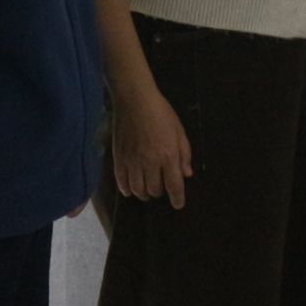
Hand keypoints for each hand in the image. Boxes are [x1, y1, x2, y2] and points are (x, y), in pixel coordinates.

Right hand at [111, 86, 192, 208]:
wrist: (135, 101)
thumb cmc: (161, 113)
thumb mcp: (179, 131)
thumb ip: (184, 154)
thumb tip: (187, 174)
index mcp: (168, 156)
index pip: (174, 186)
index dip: (177, 199)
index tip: (178, 204)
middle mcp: (150, 163)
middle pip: (155, 190)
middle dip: (160, 192)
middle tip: (162, 186)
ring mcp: (132, 162)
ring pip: (138, 190)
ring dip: (144, 193)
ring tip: (148, 189)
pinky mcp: (119, 159)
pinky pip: (122, 184)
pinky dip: (128, 190)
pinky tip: (132, 188)